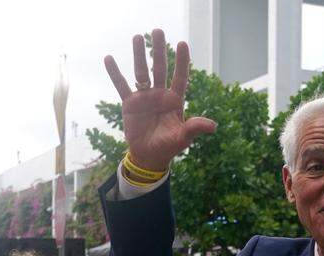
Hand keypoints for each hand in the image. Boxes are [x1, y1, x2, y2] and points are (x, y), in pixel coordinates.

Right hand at [104, 29, 216, 171]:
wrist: (150, 156)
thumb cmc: (169, 146)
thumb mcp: (183, 138)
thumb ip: (195, 128)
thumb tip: (214, 126)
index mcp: (175, 101)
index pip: (180, 77)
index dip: (182, 62)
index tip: (183, 44)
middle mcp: (160, 95)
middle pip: (160, 68)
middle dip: (159, 50)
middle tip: (158, 31)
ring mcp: (144, 98)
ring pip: (141, 72)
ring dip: (138, 55)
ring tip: (137, 36)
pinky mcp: (129, 104)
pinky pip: (121, 86)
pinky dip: (115, 73)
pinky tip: (109, 58)